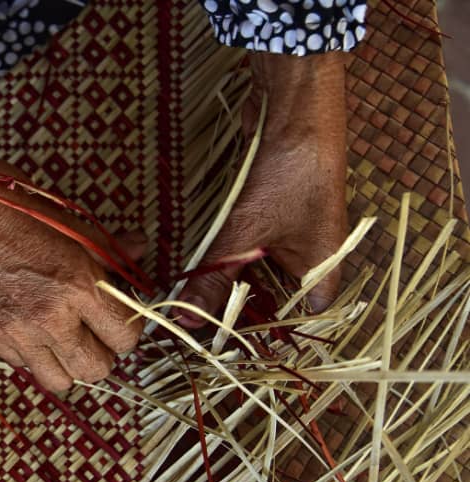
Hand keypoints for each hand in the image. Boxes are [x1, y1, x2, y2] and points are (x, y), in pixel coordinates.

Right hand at [0, 114, 144, 391]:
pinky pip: (23, 365)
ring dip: (66, 363)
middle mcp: (49, 317)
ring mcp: (15, 332)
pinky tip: (30, 326)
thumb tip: (138, 252)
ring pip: (59, 381)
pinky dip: (32, 353)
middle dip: (102, 353)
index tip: (118, 317)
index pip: (125, 338)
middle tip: (95, 332)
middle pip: (96, 371)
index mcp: (78, 285)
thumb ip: (108, 249)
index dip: (127, 328)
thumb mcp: (72, 222)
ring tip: (63, 338)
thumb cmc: (12, 207)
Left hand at [178, 52, 348, 327]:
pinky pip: (247, 247)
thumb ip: (215, 278)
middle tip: (195, 329)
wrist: (294, 109)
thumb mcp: (246, 233)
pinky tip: (196, 269)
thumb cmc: (289, 173)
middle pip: (272, 298)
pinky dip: (225, 258)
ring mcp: (291, 235)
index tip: (226, 347)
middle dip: (235, 312)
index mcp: (322, 268)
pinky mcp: (270, 215)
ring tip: (187, 306)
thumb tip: (186, 320)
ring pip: (255, 273)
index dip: (266, 335)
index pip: (299, 319)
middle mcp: (311, 256)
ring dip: (226, 285)